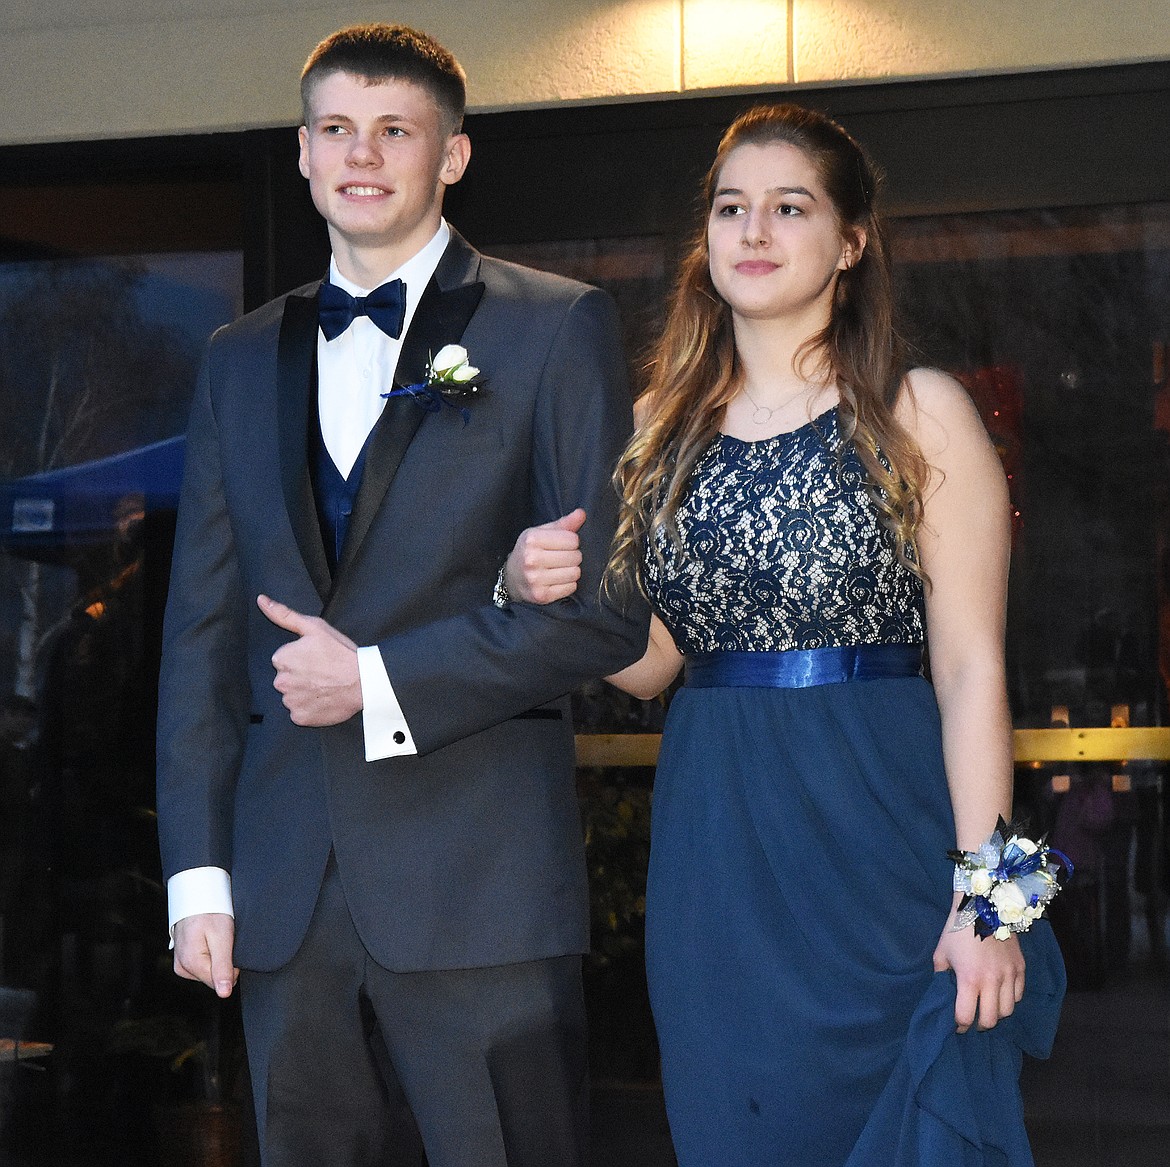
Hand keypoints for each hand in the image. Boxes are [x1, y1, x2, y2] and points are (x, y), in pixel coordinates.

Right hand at [173, 913, 237, 997]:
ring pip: (209, 970)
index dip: (232, 967)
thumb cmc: (210, 912)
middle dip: (224, 960)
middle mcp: (182, 967)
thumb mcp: (222, 937)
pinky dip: (210, 953)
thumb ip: (223, 967)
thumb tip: (224, 993)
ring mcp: (181, 963)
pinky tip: (209, 940)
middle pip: (214, 977)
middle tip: (222, 939)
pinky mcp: (182, 958)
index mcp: (191, 964)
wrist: (196, 895)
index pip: (220, 982)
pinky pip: (202, 964)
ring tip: (215, 936)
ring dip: (217, 956)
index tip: (230, 947)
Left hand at [258, 594, 361, 725]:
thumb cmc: (341, 653)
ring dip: (303, 692)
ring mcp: (290, 701)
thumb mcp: (314, 627)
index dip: (300, 658)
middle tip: (322, 672)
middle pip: (285, 678)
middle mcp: (281, 681)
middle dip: (299, 676)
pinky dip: (309, 708)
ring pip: (291, 696)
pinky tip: (323, 699)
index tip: (316, 659)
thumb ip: (284, 615)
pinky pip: (298, 712)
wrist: (364, 681)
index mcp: (281, 658)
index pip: (283, 659)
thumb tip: (261, 600)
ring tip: (324, 686)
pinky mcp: (300, 717)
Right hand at [504, 508, 585, 603]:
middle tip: (562, 558)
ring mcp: (535, 579)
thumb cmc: (529, 552)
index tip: (562, 545)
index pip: (572, 539)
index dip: (571, 542)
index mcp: (532, 539)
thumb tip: (582, 513)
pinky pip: (571, 588)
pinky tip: (557, 580)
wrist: (511, 579)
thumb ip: (563, 524)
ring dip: (572, 571)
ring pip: (575, 573)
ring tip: (560, 569)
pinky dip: (568, 584)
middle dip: (573, 556)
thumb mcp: (541, 533)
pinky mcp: (541, 595)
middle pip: (575, 556)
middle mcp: (532, 559)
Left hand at [933, 916, 1024, 1032]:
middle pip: (990, 1020)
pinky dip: (1010, 1000)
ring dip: (996, 1014)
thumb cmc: (957, 930)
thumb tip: (944, 991)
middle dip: (980, 1025)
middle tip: (973, 1021)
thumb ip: (941, 975)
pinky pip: (1019, 995)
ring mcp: (1009, 975)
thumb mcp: (941, 953)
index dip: (960, 1026)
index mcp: (969, 979)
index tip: (957, 1026)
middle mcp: (992, 982)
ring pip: (1008, 1011)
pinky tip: (1001, 995)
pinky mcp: (1021, 968)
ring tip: (987, 1009)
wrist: (982, 906)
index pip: (966, 1016)